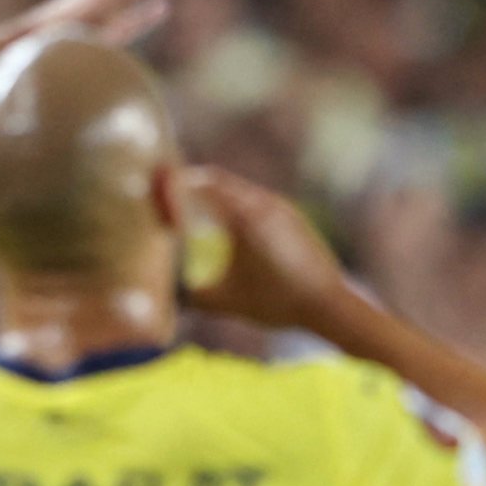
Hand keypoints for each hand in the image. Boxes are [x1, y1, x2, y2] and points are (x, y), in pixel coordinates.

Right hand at [178, 166, 356, 337]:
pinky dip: (238, 205)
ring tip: (197, 206)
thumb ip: (192, 296)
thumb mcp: (226, 301)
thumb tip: (165, 295)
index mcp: (243, 215)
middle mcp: (262, 203)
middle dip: (193, 184)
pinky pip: (258, 201)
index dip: (176, 182)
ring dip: (217, 194)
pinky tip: (233, 224)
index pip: (201, 182)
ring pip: (240, 190)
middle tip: (169, 192)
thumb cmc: (276, 302)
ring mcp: (280, 207)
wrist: (328, 305)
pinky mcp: (293, 217)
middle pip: (219, 180)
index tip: (156, 185)